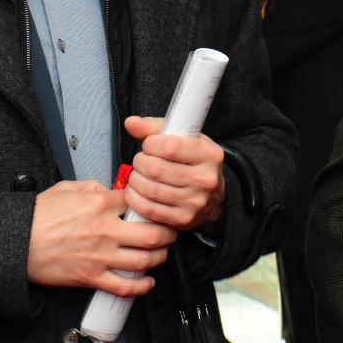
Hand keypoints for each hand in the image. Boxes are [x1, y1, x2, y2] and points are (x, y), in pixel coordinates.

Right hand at [25, 179, 176, 296]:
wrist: (15, 242)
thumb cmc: (37, 216)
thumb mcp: (66, 188)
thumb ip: (92, 187)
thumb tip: (109, 190)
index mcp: (100, 203)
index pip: (139, 201)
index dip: (151, 204)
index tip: (155, 207)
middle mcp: (105, 230)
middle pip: (153, 233)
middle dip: (168, 233)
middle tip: (170, 232)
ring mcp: (100, 256)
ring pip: (144, 260)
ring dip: (159, 258)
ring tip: (160, 254)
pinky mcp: (91, 277)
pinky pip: (123, 286)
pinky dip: (141, 286)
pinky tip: (147, 282)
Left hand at [124, 116, 225, 231]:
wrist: (211, 196)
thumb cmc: (192, 162)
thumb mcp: (183, 139)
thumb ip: (155, 128)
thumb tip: (131, 123)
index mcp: (209, 154)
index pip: (170, 147)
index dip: (151, 144)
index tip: (149, 145)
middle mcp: (205, 179)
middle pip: (156, 169)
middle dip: (140, 162)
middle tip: (141, 161)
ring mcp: (195, 202)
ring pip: (150, 189)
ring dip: (135, 180)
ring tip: (138, 175)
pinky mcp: (183, 219)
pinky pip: (148, 209)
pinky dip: (135, 199)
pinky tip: (136, 191)